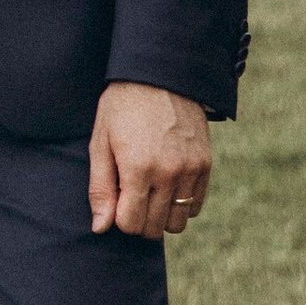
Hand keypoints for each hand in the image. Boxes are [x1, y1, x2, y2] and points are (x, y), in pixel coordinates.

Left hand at [89, 82, 212, 238]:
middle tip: (130, 199)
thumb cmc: (121, 108)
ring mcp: (190, 170)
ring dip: (161, 216)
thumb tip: (100, 227)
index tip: (116, 202)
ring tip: (149, 194)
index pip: (130, 224)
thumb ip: (100, 188)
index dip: (119, 219)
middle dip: (138, 221)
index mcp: (137, 168)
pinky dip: (180, 204)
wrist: (158, 76)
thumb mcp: (100, 142)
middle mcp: (168, 173)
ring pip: (177, 222)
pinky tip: (166, 186)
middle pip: (154, 227)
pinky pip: (195, 206)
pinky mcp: (205, 165)